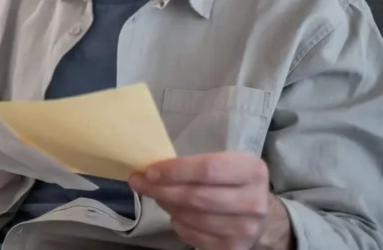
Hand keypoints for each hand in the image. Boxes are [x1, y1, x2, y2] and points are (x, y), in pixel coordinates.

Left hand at [129, 152, 293, 249]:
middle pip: (196, 197)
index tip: (149, 171)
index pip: (207, 170)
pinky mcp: (235, 248)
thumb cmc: (234, 182)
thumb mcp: (224, 163)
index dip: (174, 171)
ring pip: (192, 218)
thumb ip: (193, 165)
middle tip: (139, 183)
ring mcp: (247, 229)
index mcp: (252, 171)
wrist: (265, 217)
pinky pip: (194, 236)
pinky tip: (175, 214)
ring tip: (158, 196)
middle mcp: (254, 202)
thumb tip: (150, 170)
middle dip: (161, 190)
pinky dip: (178, 224)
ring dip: (167, 206)